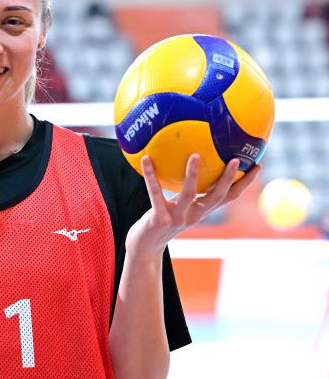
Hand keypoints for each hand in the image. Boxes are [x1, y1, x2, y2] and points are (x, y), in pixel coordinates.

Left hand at [126, 154, 260, 261]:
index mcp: (201, 211)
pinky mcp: (159, 219)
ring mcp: (177, 218)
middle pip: (216, 197)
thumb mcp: (177, 206)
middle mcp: (193, 216)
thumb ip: (185, 191)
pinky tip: (146, 159)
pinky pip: (155, 193)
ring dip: (193, 175)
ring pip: (189, 194)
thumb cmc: (160, 221)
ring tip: (195, 155)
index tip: (258, 165)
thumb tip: (191, 163)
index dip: (244, 183)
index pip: (228, 197)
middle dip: (228, 179)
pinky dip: (150, 175)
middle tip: (237, 159)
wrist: (145, 248)